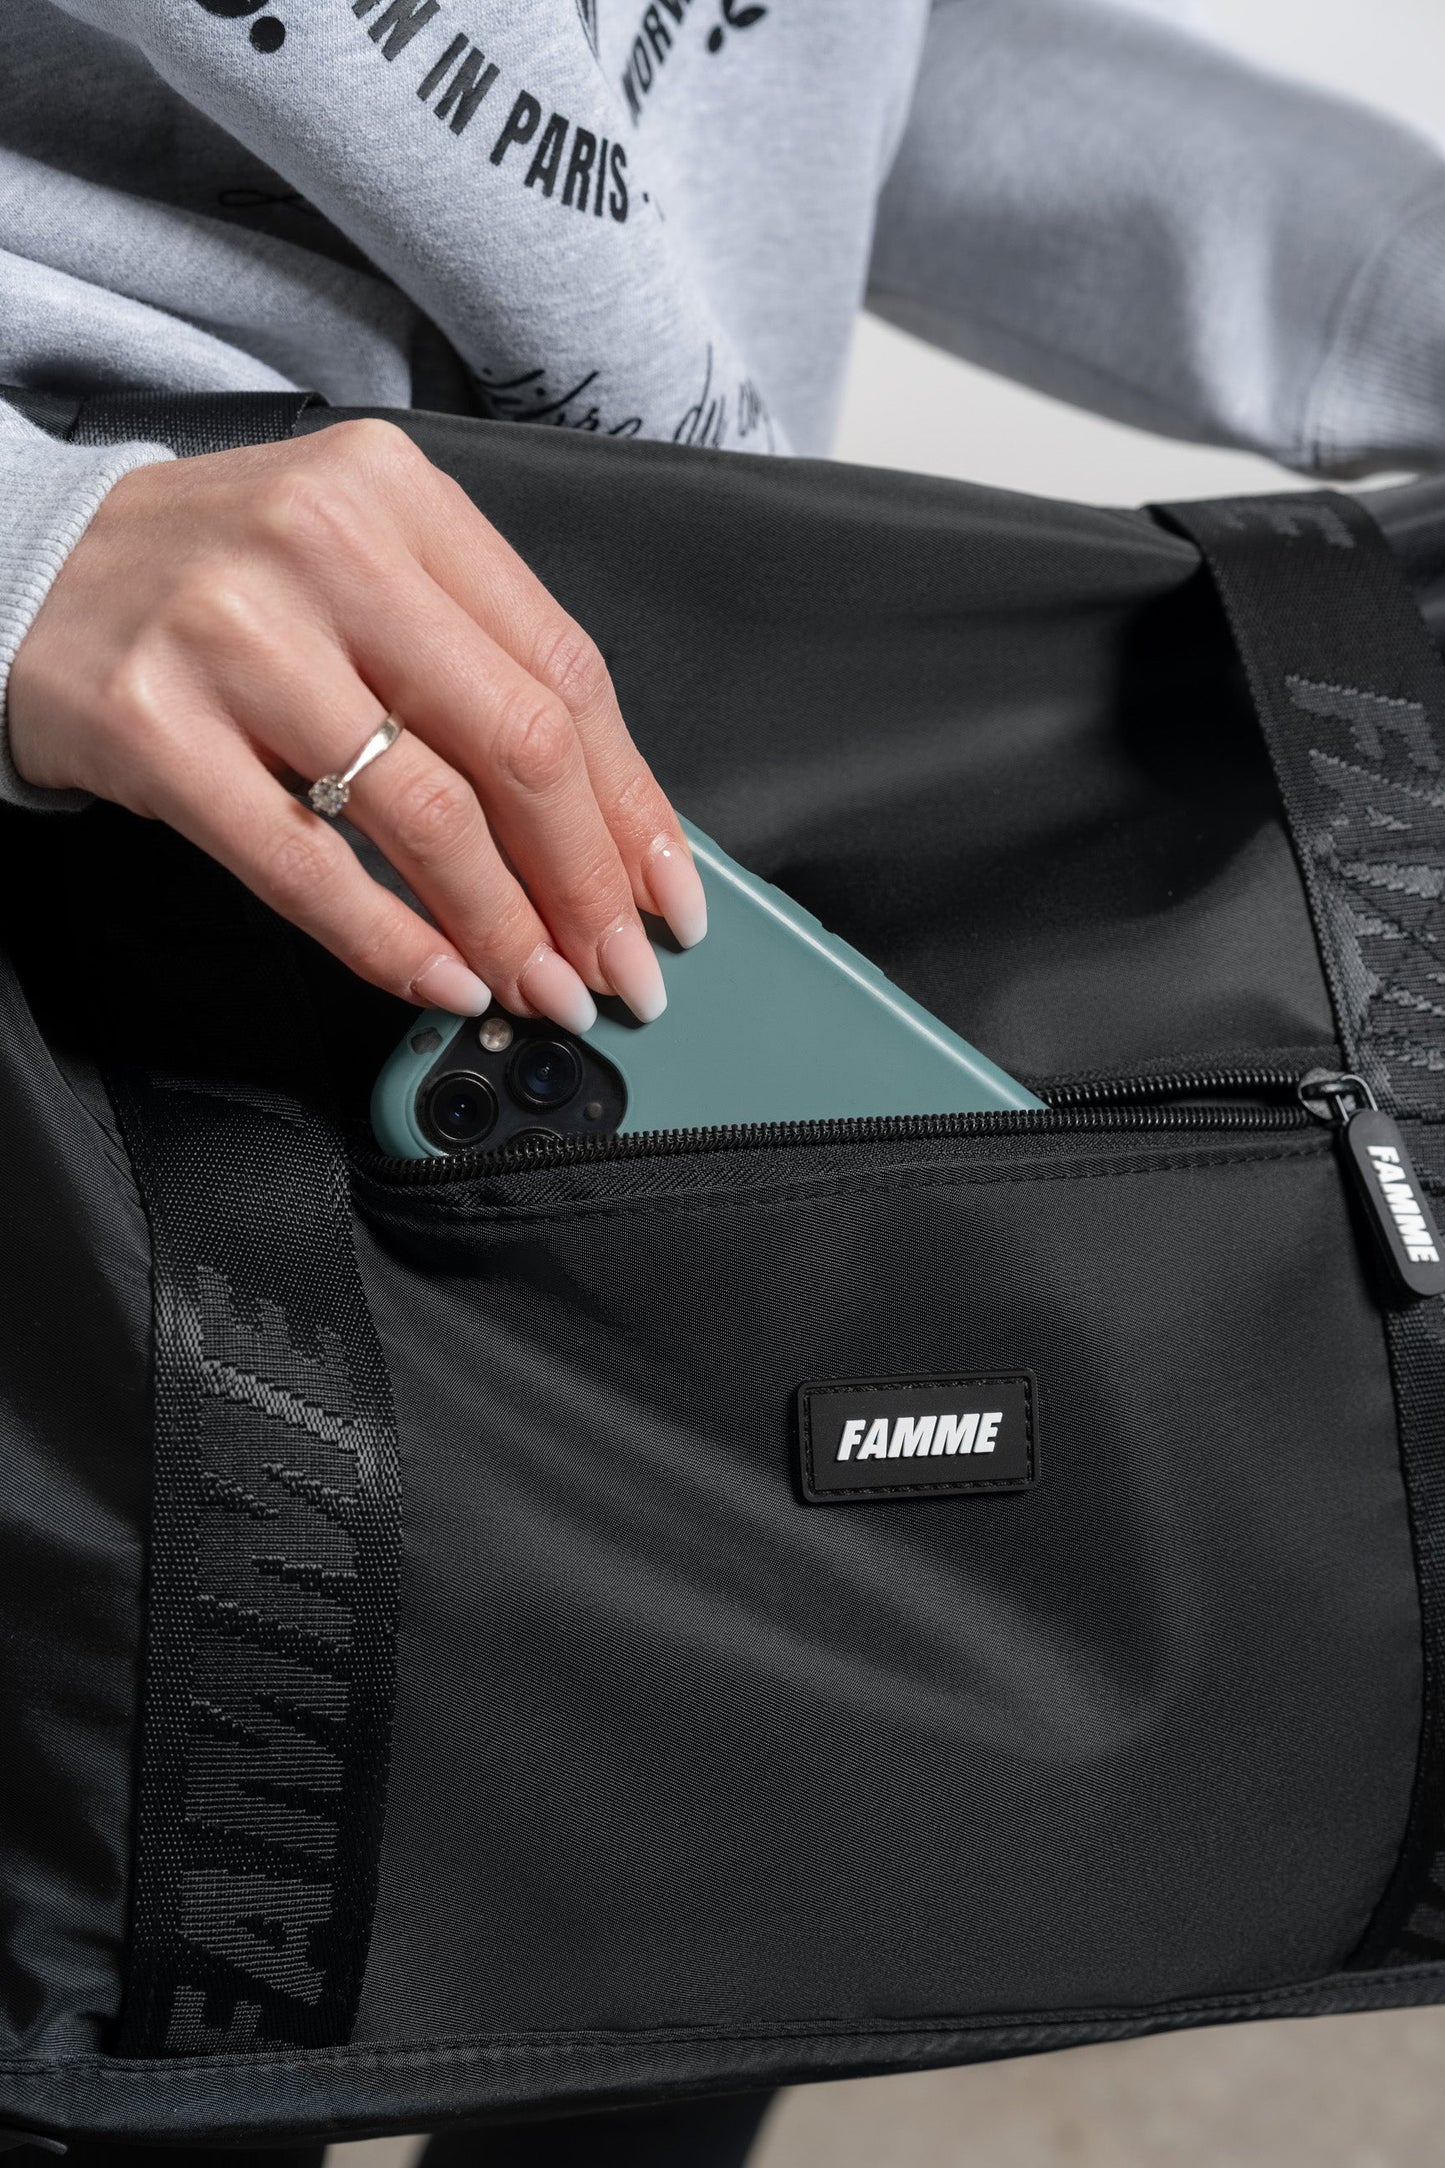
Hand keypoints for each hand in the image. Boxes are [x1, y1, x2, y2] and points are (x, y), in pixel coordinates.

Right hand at [9, 420, 705, 1025]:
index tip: (665, 896)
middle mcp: (324, 546)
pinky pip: (305, 865)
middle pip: (515, 742)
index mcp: (399, 500)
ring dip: (504, 926)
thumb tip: (606, 829)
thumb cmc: (222, 588)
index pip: (563, 670)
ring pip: (425, 812)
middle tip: (615, 967)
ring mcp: (233, 633)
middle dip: (585, 880)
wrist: (28, 572)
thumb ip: (477, 666)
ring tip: (540, 987)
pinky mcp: (156, 725)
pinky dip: (390, 942)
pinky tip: (442, 981)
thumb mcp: (363, 572)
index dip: (631, 804)